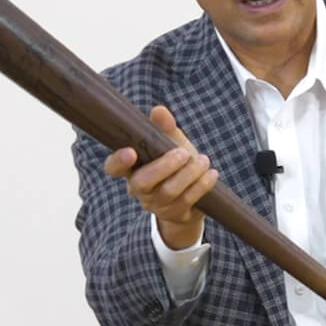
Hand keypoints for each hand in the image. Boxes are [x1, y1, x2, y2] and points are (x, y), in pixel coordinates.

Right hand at [104, 105, 218, 249]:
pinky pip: (187, 201)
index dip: (118, 161)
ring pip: (169, 192)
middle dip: (164, 167)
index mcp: (132, 168)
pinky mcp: (175, 214)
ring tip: (204, 160)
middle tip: (184, 153)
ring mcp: (156, 204)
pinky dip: (202, 185)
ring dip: (189, 174)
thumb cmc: (175, 163)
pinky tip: (212, 174)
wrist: (190, 196)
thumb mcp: (170, 143)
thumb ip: (164, 128)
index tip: (131, 152)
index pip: (113, 168)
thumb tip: (159, 110)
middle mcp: (139, 188)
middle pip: (142, 183)